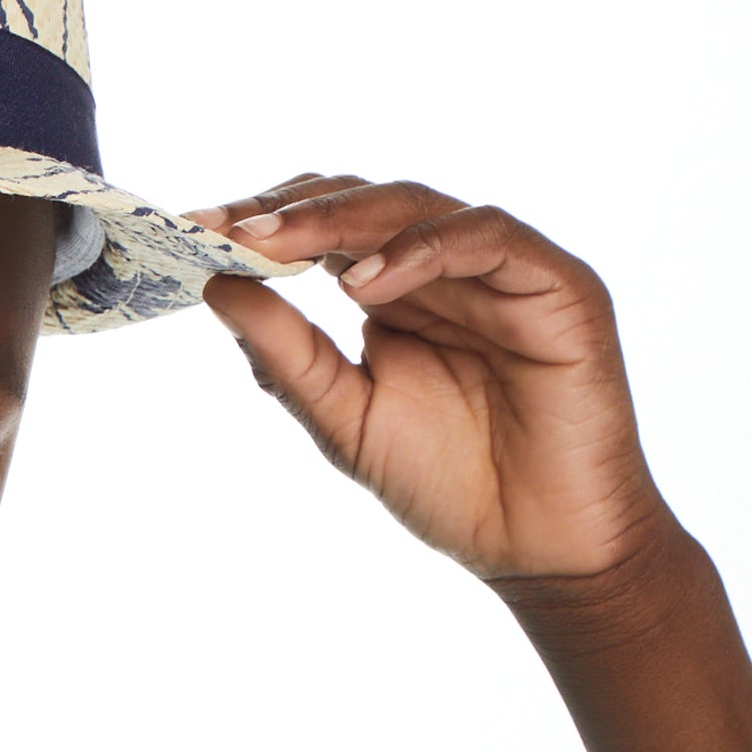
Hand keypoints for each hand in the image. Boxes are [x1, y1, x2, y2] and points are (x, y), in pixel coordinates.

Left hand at [191, 173, 677, 582]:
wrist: (538, 547)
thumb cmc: (449, 483)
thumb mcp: (343, 418)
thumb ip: (286, 355)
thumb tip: (218, 287)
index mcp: (392, 293)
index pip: (321, 231)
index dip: (261, 224)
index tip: (194, 231)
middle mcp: (443, 269)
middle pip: (361, 204)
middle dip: (287, 211)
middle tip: (226, 227)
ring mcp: (501, 272)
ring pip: (417, 206)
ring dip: (339, 219)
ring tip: (275, 244)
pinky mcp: (556, 286)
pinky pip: (487, 238)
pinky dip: (421, 250)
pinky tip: (364, 285)